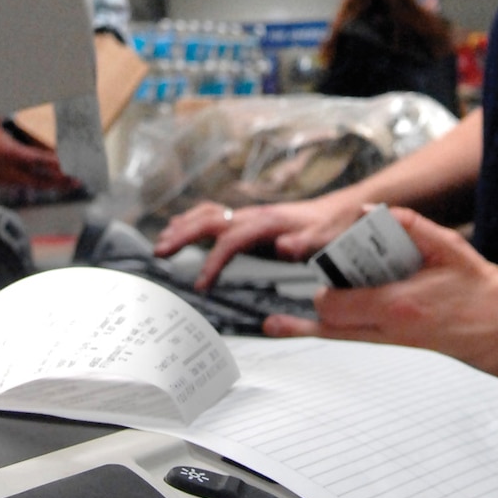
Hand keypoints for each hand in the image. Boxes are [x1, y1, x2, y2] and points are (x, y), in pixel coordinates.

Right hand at [0, 119, 82, 194]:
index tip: (70, 165)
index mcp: (7, 151)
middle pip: (39, 179)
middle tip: (77, 181)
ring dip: (51, 184)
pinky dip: (38, 183)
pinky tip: (47, 183)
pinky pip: (24, 184)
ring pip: (32, 184)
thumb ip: (7, 114)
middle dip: (59, 181)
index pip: (37, 160)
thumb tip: (20, 102)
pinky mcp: (0, 181)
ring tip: (68, 184)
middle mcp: (8, 168)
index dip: (55, 164)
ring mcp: (4, 177)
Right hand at [155, 193, 366, 290]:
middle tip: (160, 253)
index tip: (200, 285)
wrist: (338, 211)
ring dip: (183, 226)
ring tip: (162, 243)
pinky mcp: (249, 219)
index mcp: (267, 222)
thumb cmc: (330, 228)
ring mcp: (249, 214)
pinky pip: (214, 214)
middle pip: (209, 220)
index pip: (230, 241)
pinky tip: (181, 227)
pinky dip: (193, 220)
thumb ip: (305, 244)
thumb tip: (284, 247)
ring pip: (208, 214)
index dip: (213, 262)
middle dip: (183, 235)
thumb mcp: (324, 239)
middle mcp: (253, 214)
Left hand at [263, 208, 497, 378]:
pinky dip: (324, 344)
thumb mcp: (446, 245)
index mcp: (398, 305)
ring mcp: (392, 349)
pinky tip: (300, 343)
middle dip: (321, 301)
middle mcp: (389, 333)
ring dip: (310, 330)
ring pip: (335, 344)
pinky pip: (351, 351)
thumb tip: (367, 209)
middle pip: (329, 324)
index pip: (337, 302)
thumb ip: (407, 224)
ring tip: (275, 326)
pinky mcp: (395, 354)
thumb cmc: (477, 286)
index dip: (324, 287)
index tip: (326, 272)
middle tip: (325, 283)